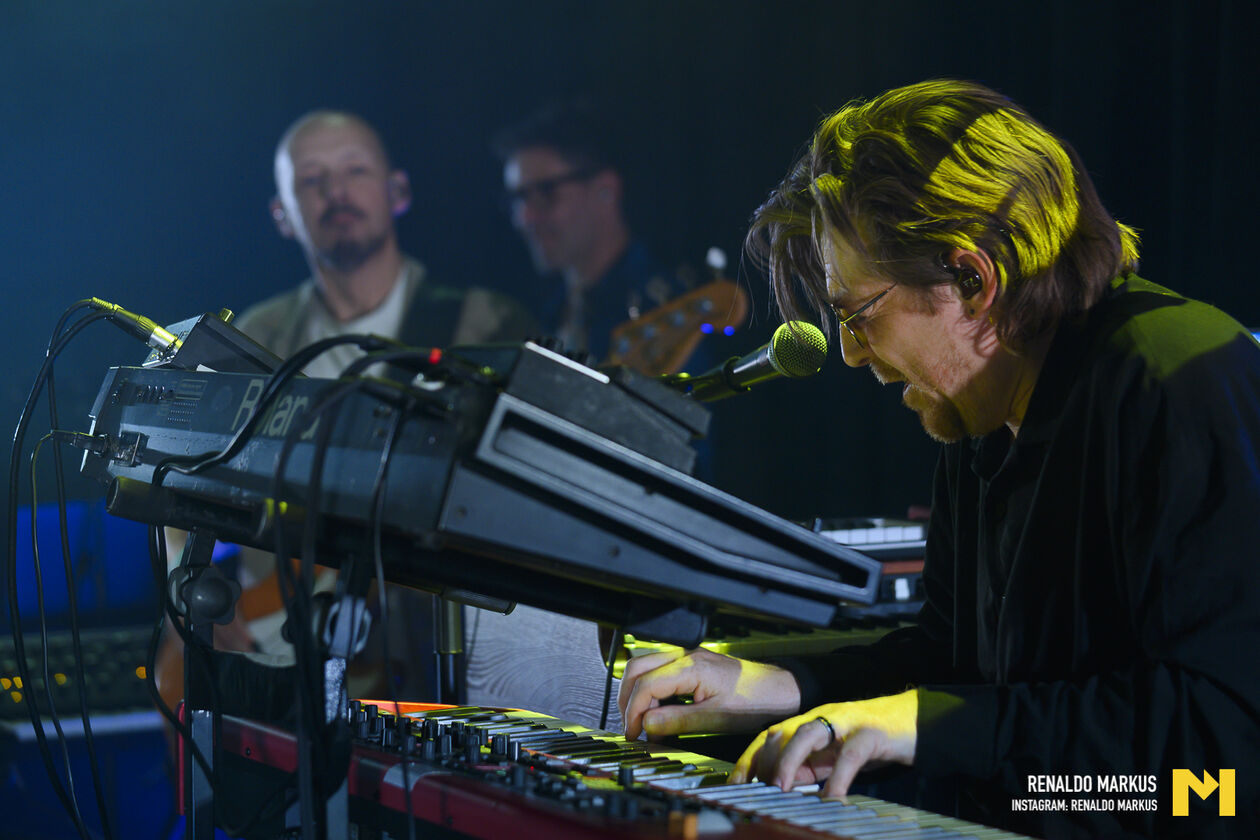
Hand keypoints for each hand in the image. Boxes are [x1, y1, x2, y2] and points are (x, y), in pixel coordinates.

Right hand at [618, 647, 800, 739]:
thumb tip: (646, 725)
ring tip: (644, 723)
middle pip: (637, 669)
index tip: (633, 733)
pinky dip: (652, 691)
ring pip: (646, 667)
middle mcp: (686, 655)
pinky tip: (660, 712)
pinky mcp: (694, 664)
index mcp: (690, 666)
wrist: (782, 690)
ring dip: (638, 694)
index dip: (633, 711)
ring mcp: (689, 657)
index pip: (645, 684)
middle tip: (631, 727)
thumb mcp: (717, 717)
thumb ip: (678, 720)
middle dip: (628, 698)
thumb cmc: (757, 700)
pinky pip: (661, 672)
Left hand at [730, 690, 917, 797]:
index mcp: (810, 722)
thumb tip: (780, 786)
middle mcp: (822, 717)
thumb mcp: (834, 756)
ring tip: (779, 787)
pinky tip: (832, 797)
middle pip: (782, 731)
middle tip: (753, 788)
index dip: (749, 757)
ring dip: (788, 760)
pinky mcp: (871, 733)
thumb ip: (808, 767)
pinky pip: (850, 755)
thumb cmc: (872, 740)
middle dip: (763, 760)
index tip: (734, 782)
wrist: (915, 720)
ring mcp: (846, 722)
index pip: (770, 735)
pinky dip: (838, 777)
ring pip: (808, 733)